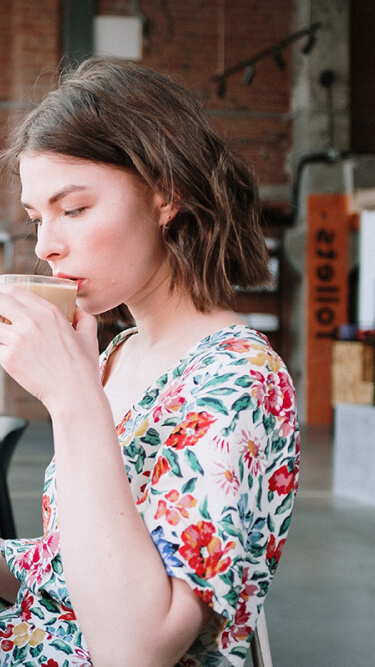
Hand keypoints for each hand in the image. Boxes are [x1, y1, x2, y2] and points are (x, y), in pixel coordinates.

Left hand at [0, 285, 100, 410]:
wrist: (74, 393)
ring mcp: (17, 340)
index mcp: (49, 312)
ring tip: (3, 334)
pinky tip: (7, 351)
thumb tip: (76, 311)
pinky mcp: (8, 359)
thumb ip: (83, 317)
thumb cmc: (83, 366)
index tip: (1, 294)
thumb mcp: (89, 335)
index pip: (16, 291)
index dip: (4, 290)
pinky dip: (0, 348)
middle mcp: (30, 322)